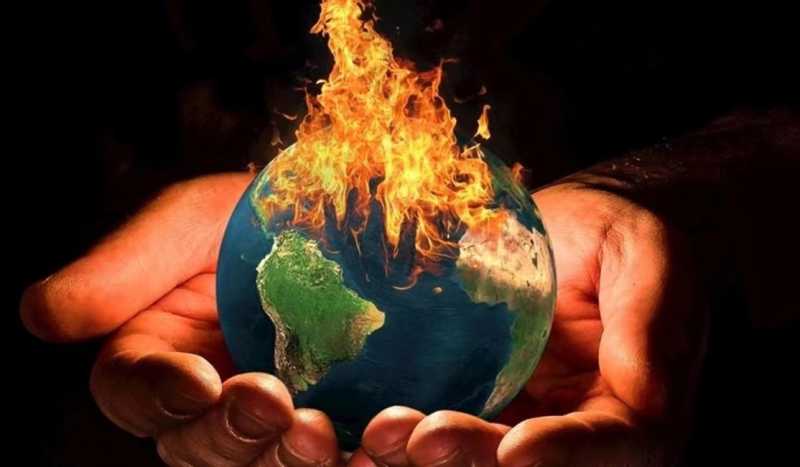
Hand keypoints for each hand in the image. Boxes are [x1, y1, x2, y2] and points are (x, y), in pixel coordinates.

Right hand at [21, 174, 345, 466]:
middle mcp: (208, 401)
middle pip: (200, 446)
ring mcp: (275, 416)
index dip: (159, 396)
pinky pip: (341, 454)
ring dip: (291, 457)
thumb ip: (122, 269)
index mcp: (156, 358)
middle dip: (232, 433)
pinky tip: (384, 438)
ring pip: (266, 463)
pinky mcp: (338, 417)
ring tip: (322, 432)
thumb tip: (40, 315)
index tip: (196, 382)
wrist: (335, 215)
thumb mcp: (185, 223)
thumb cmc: (248, 215)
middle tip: (272, 403)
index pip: (135, 393)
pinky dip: (360, 454)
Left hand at [355, 180, 707, 465]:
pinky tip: (366, 425)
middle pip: (526, 464)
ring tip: (379, 433)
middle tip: (419, 437)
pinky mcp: (480, 396)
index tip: (514, 447)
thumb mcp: (647, 253)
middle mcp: (576, 427)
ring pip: (478, 455)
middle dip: (474, 458)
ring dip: (425, 455)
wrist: (575, 222)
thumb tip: (645, 393)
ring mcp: (523, 416)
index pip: (605, 447)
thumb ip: (650, 318)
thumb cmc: (618, 230)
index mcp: (635, 408)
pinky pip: (444, 422)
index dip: (562, 455)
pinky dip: (405, 433)